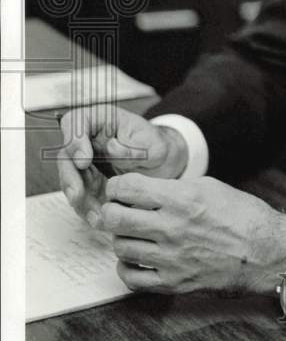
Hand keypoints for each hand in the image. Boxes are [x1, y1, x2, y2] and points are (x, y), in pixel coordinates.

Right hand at [58, 105, 187, 227]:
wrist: (164, 166)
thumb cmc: (158, 149)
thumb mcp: (155, 145)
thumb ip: (134, 147)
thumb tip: (110, 148)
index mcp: (102, 121)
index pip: (76, 121)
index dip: (74, 140)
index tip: (84, 161)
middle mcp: (88, 141)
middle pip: (66, 155)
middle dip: (70, 177)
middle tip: (77, 195)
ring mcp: (86, 163)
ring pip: (70, 179)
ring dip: (78, 198)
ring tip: (92, 214)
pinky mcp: (88, 183)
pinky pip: (81, 196)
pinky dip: (87, 209)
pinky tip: (96, 220)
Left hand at [101, 173, 285, 295]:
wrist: (266, 252)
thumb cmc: (244, 217)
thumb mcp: (210, 187)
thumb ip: (175, 188)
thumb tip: (146, 191)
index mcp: (182, 199)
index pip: (127, 188)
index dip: (117, 186)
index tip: (119, 189)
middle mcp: (172, 228)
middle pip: (114, 218)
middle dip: (111, 211)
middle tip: (118, 211)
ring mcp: (171, 258)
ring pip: (119, 247)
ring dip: (122, 238)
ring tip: (134, 235)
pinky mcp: (174, 283)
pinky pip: (131, 278)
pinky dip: (127, 267)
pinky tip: (137, 259)